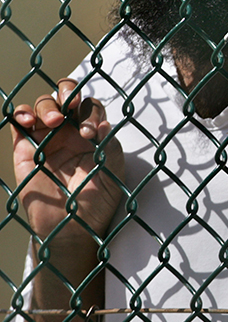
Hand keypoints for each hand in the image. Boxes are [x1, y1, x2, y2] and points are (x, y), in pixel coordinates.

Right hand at [11, 79, 124, 244]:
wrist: (72, 229)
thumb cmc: (97, 203)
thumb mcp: (113, 175)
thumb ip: (110, 148)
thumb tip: (104, 124)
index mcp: (94, 134)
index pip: (92, 107)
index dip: (92, 112)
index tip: (92, 133)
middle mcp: (71, 132)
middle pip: (67, 96)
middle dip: (69, 92)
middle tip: (71, 106)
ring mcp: (47, 137)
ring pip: (44, 104)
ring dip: (48, 105)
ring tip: (54, 120)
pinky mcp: (26, 148)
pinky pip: (20, 122)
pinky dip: (22, 114)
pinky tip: (30, 121)